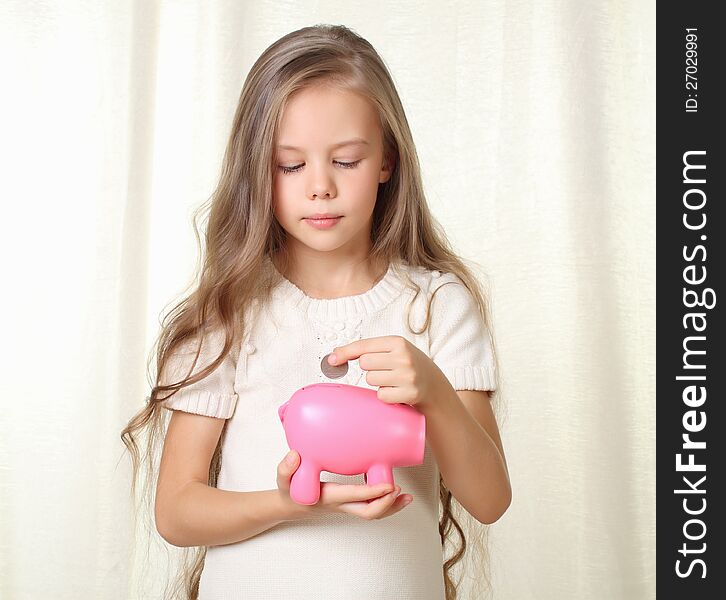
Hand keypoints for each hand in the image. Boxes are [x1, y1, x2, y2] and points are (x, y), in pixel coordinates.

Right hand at [276, 450, 412, 520]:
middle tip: (401, 491)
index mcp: (328, 497)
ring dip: (391, 507)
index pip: (354, 496)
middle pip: (369, 512)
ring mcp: (347, 506)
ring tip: (407, 497)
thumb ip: (286, 468)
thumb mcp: (283, 479)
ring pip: (373, 513)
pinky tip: (396, 494)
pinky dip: (386, 504)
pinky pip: (371, 507)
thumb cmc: (289, 491)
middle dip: (387, 505)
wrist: (291, 505)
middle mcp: (341, 505)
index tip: (389, 485)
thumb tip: (295, 455)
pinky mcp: (350, 503)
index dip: (373, 492)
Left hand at [328, 335, 447, 408]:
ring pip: (371, 380)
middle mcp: (403, 357)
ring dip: (378, 382)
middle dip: (370, 368)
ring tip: (392, 379)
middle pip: (365, 363)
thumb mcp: (392, 349)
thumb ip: (365, 349)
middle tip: (385, 369)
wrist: (433, 383)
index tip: (332, 360)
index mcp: (398, 342)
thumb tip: (334, 356)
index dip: (345, 352)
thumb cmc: (406, 364)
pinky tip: (397, 390)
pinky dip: (385, 395)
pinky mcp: (409, 393)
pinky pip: (381, 396)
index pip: (364, 346)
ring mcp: (407, 376)